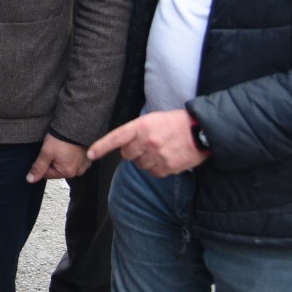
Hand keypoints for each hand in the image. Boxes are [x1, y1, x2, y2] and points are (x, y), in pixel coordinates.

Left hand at [26, 133, 88, 182]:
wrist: (75, 126)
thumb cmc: (61, 138)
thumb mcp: (46, 153)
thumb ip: (38, 168)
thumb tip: (31, 179)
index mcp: (67, 172)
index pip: (47, 174)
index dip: (43, 163)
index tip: (46, 154)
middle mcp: (78, 171)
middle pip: (58, 170)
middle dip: (54, 161)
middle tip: (55, 149)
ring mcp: (84, 164)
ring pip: (66, 165)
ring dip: (63, 158)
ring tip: (62, 147)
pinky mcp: (87, 158)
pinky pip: (76, 160)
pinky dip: (72, 155)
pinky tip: (69, 147)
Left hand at [89, 110, 209, 176]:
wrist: (201, 130)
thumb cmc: (176, 123)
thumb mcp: (152, 119)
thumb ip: (137, 131)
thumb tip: (124, 145)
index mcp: (141, 126)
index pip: (115, 138)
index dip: (101, 147)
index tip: (90, 154)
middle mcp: (147, 141)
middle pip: (127, 155)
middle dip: (133, 152)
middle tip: (146, 145)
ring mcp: (157, 155)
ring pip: (140, 165)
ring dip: (146, 160)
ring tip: (160, 150)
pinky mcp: (167, 167)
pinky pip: (153, 173)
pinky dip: (157, 168)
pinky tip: (167, 157)